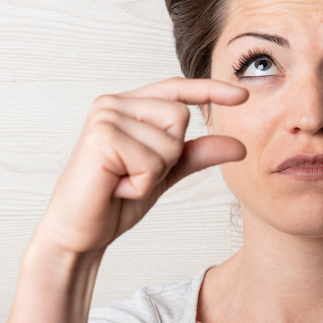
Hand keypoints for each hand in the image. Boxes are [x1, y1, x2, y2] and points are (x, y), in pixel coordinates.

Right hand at [34, 78, 247, 255]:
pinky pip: (151, 161)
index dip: (209, 90)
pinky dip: (141, 184)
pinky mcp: (101, 137)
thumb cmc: (114, 200)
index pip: (175, 90)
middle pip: (179, 116)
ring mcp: (106, 116)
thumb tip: (238, 145)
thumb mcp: (164, 173)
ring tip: (123, 182)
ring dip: (153, 174)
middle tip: (135, 174)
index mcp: (128, 106)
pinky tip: (116, 187)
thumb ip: (196, 155)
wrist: (80, 233)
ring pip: (169, 141)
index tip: (242, 97)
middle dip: (169, 156)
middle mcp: (114, 103)